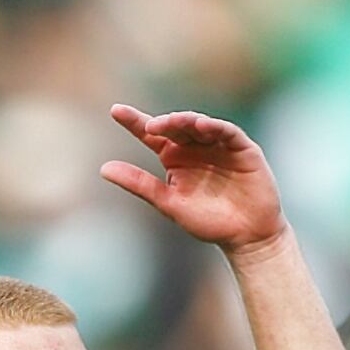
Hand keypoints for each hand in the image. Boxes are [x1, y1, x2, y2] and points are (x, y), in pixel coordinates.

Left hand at [101, 105, 285, 253]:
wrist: (247, 237)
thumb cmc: (209, 222)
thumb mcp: (169, 203)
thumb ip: (140, 185)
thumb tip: (103, 169)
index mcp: (174, 158)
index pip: (151, 135)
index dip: (134, 121)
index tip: (115, 111)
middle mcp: (194, 147)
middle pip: (174, 126)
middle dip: (163, 123)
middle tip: (150, 127)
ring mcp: (218, 145)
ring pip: (198, 124)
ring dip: (185, 121)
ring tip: (170, 123)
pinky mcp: (242, 148)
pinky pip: (227, 132)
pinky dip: (215, 127)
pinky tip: (202, 126)